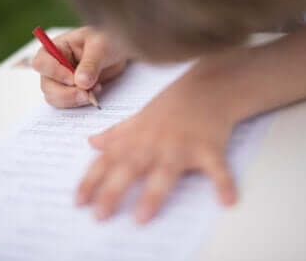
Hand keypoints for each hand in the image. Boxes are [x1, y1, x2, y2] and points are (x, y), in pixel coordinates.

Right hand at [32, 26, 128, 107]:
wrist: (118, 51)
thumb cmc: (107, 40)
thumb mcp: (101, 47)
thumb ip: (91, 64)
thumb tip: (81, 83)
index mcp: (56, 48)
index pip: (42, 63)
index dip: (55, 73)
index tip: (74, 80)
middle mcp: (54, 66)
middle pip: (47, 86)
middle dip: (66, 94)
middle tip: (86, 94)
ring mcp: (61, 81)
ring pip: (55, 98)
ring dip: (74, 100)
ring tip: (93, 92)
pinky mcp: (71, 92)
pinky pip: (68, 104)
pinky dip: (80, 103)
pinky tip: (94, 96)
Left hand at [76, 58, 242, 223]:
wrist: (206, 87)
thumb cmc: (171, 106)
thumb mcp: (139, 118)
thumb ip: (116, 133)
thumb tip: (91, 143)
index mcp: (137, 137)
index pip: (109, 160)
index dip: (92, 180)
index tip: (78, 201)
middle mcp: (155, 143)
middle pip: (130, 168)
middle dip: (113, 191)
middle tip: (99, 215)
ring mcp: (182, 145)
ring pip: (166, 171)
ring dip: (154, 193)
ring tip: (142, 217)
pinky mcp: (209, 148)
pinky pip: (217, 168)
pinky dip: (223, 183)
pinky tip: (227, 201)